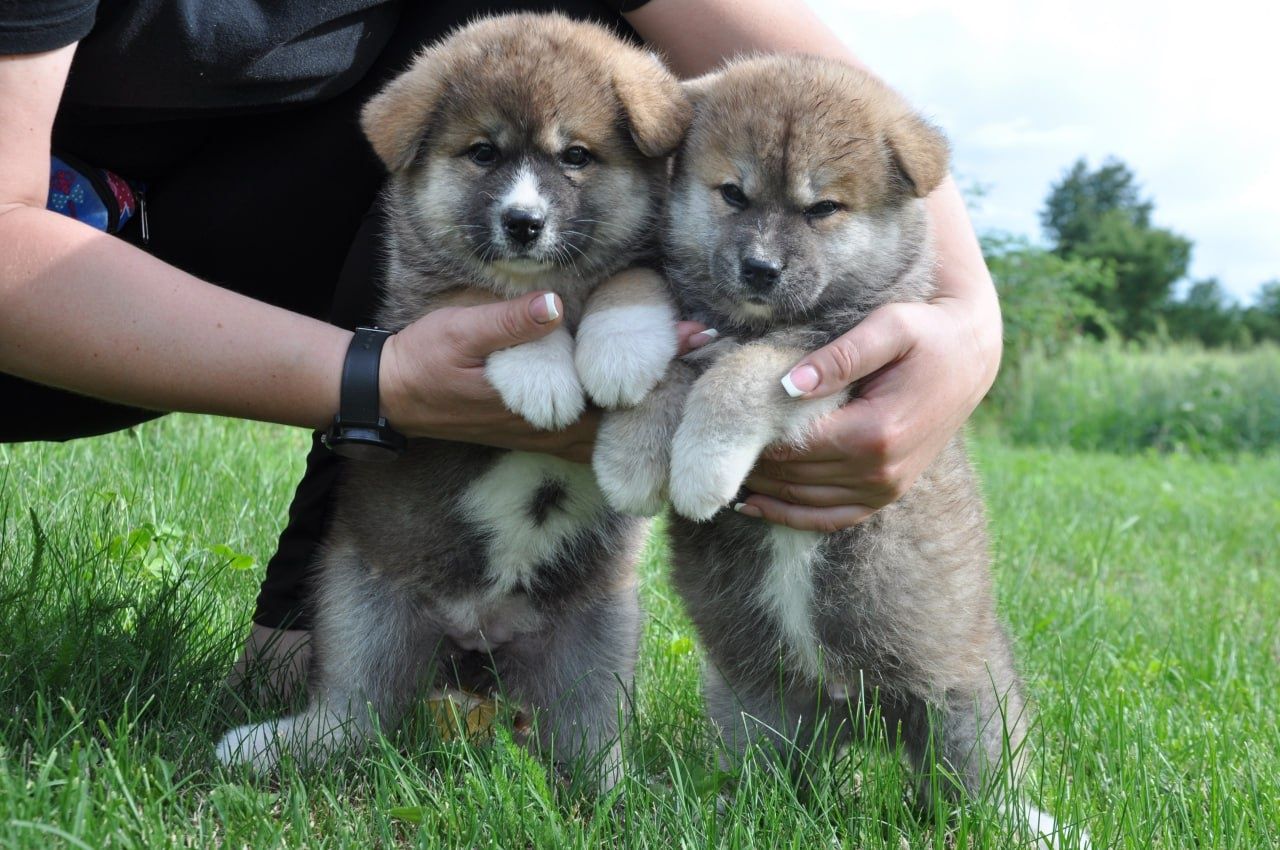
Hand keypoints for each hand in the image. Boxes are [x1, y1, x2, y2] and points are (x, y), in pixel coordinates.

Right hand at [377, 292, 711, 463]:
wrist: (390, 395)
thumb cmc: (423, 360)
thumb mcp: (459, 331)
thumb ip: (507, 322)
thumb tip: (551, 305)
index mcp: (540, 406)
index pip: (613, 393)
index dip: (659, 368)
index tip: (699, 339)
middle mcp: (552, 429)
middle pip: (627, 418)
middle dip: (673, 389)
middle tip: (722, 356)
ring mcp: (547, 434)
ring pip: (615, 430)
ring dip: (654, 406)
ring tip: (701, 375)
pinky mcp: (540, 430)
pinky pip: (595, 432)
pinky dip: (627, 419)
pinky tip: (651, 401)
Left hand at [738, 297, 1000, 531]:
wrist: (971, 356)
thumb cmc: (926, 333)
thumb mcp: (888, 328)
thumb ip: (839, 356)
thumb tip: (788, 384)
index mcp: (876, 431)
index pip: (795, 446)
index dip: (754, 440)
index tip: (721, 425)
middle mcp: (881, 471)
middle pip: (796, 478)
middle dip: (752, 464)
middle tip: (710, 448)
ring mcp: (886, 489)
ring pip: (807, 503)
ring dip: (764, 492)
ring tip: (721, 473)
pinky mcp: (887, 494)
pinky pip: (832, 518)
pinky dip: (792, 517)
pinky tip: (755, 505)